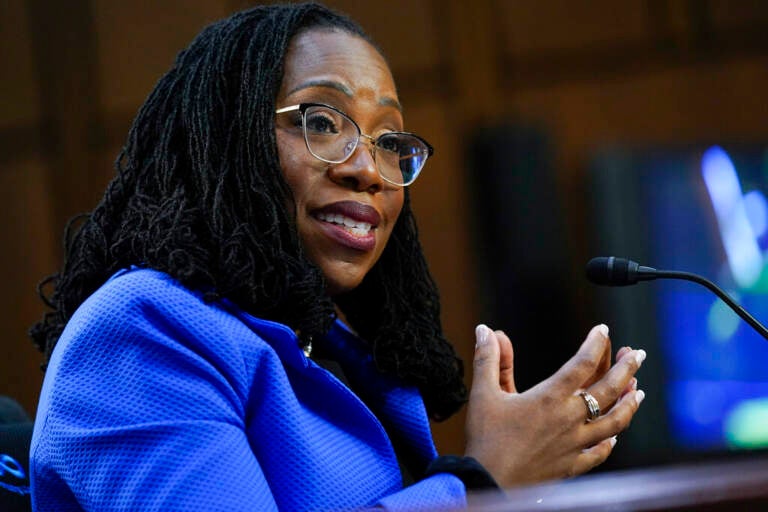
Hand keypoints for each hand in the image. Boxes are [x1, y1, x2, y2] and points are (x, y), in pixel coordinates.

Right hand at [464, 324, 644, 487]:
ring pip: (614, 421)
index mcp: (549, 397)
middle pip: (609, 389)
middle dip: (627, 369)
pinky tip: (615, 437)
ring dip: (630, 404)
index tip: (603, 329)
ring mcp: (574, 444)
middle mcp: (568, 418)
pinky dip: (610, 442)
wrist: (488, 481)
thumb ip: (489, 359)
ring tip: (638, 390)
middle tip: (639, 354)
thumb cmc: (485, 437)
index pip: (582, 363)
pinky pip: (599, 453)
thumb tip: (485, 329)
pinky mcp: (572, 465)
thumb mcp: (483, 393)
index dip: (595, 343)